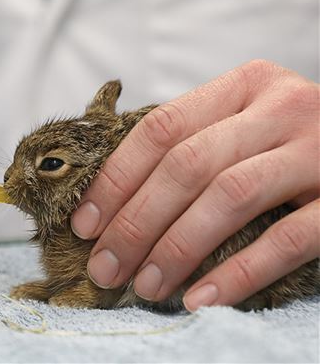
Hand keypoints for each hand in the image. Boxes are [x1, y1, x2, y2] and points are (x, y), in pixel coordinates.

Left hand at [70, 60, 318, 310]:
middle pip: (187, 165)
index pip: (161, 129)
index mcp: (244, 85)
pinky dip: (240, 272)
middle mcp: (280, 108)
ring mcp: (318, 150)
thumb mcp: (241, 123)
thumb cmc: (283, 142)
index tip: (85, 225)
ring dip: (177, 248)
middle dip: (136, 222)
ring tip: (145, 286)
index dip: (116, 179)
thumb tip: (110, 204)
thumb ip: (191, 144)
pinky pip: (288, 238)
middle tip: (105, 267)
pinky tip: (201, 297)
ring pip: (230, 196)